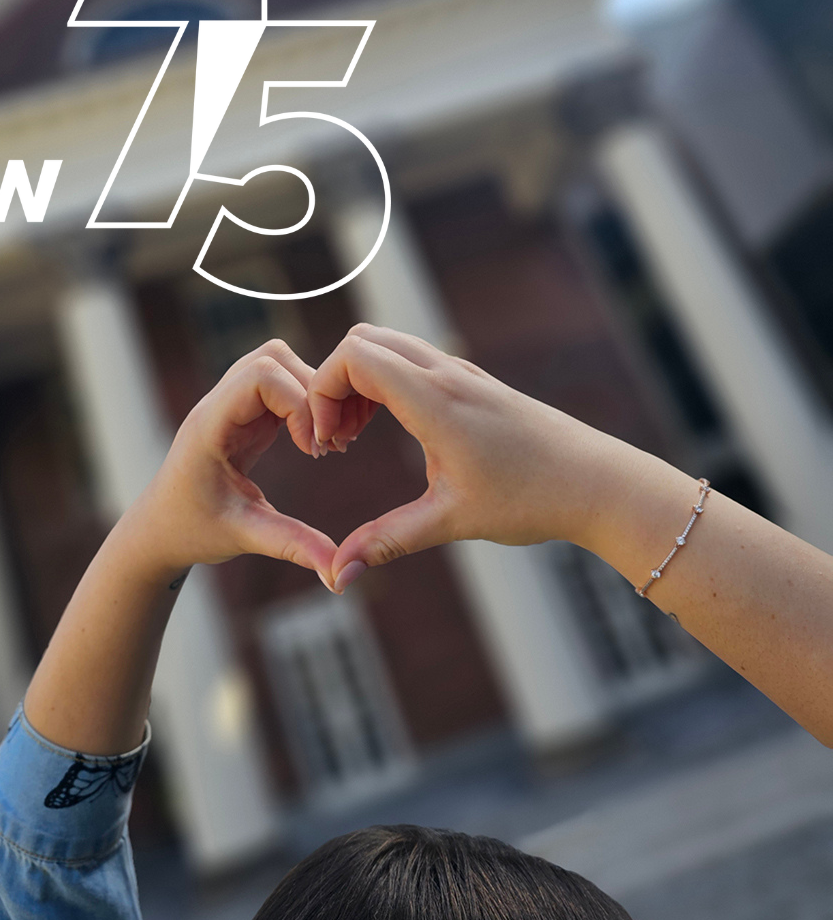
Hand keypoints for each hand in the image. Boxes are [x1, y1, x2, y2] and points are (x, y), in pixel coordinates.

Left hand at [123, 338, 337, 585]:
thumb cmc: (190, 531)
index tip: (312, 452)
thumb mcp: (243, 536)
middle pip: (273, 357)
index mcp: (210, 424)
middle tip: (326, 445)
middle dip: (312, 393)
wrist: (158, 532)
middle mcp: (219, 404)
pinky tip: (312, 444)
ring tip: (322, 443)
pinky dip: (302, 405)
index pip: (262, 375)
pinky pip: (278, 387)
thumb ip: (292, 546)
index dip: (299, 403)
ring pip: (277, 364)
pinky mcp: (242, 414)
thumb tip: (340, 575)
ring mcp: (230, 405)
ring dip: (308, 395)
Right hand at [308, 324, 628, 588]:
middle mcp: (446, 372)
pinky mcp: (472, 381)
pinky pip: (411, 358)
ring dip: (359, 381)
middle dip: (332, 383)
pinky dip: (385, 381)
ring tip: (356, 436)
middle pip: (362, 340)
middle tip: (335, 439)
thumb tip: (337, 578)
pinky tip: (392, 429)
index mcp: (435, 399)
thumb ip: (387, 541)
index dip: (322, 392)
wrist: (598, 481)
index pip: (354, 356)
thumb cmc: (531, 498)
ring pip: (387, 345)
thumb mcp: (451, 520)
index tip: (327, 444)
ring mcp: (461, 371)